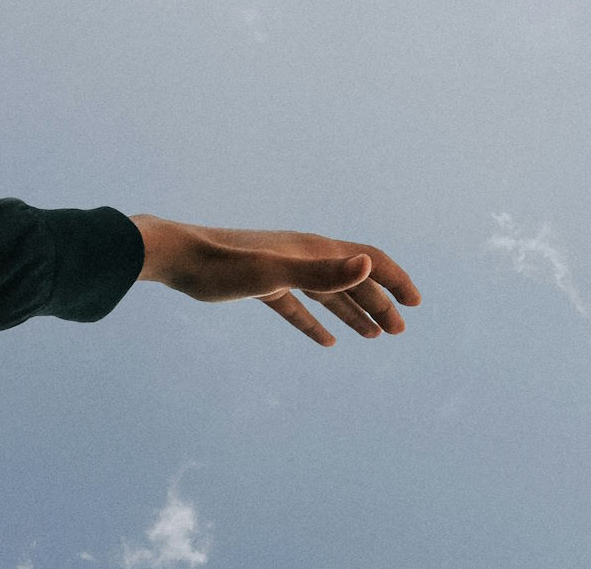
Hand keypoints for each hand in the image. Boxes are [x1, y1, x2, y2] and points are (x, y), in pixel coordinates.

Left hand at [130, 214, 421, 346]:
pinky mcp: (262, 286)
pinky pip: (299, 306)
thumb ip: (323, 273)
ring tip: (374, 337)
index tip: (415, 304)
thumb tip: (368, 265)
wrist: (175, 257)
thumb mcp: (274, 274)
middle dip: (379, 303)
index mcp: (314, 250)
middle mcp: (304, 256)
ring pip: (328, 294)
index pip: (368, 260)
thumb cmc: (221, 266)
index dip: (395, 280)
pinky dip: (315, 322)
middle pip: (353, 279)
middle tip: (398, 331)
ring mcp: (283, 270)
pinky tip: (326, 342)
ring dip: (353, 313)